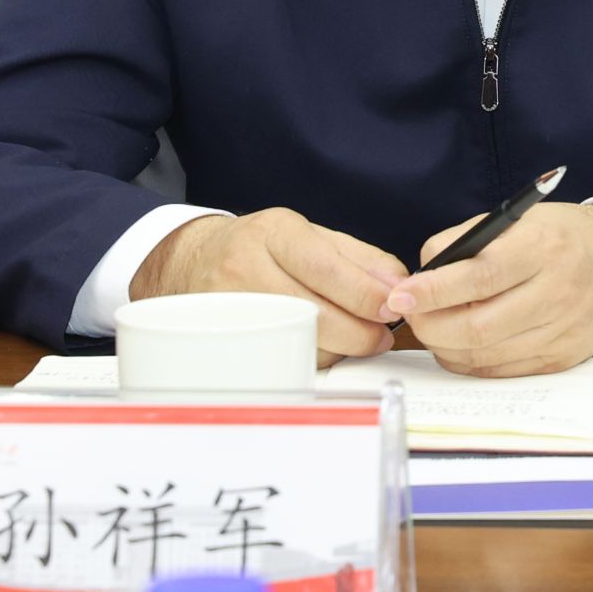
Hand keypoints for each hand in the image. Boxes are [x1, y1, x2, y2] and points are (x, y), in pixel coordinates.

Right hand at [130, 209, 407, 366]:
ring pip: (298, 341)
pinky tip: (324, 345)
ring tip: (357, 338)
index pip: (325, 267)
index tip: (392, 306)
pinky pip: (281, 358)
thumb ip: (360, 257)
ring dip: (340, 347)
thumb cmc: (261, 248)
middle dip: (359, 330)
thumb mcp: (310, 236)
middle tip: (381, 334)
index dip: (364, 292)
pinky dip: (313, 357)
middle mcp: (245, 267)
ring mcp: (230, 307)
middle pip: (312, 310)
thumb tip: (398, 284)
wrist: (194, 262)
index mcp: (273, 233)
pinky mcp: (225, 340)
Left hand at [383, 204, 592, 376]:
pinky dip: (470, 361)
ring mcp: (560, 331)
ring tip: (431, 327)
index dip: (435, 290)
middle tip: (410, 316)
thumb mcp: (518, 220)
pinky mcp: (560, 358)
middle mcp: (555, 292)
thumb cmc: (560, 236)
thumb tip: (422, 273)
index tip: (401, 296)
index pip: (480, 276)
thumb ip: (467, 240)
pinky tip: (457, 345)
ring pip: (485, 354)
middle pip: (479, 325)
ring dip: (445, 345)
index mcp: (542, 248)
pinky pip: (502, 370)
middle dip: (432, 325)